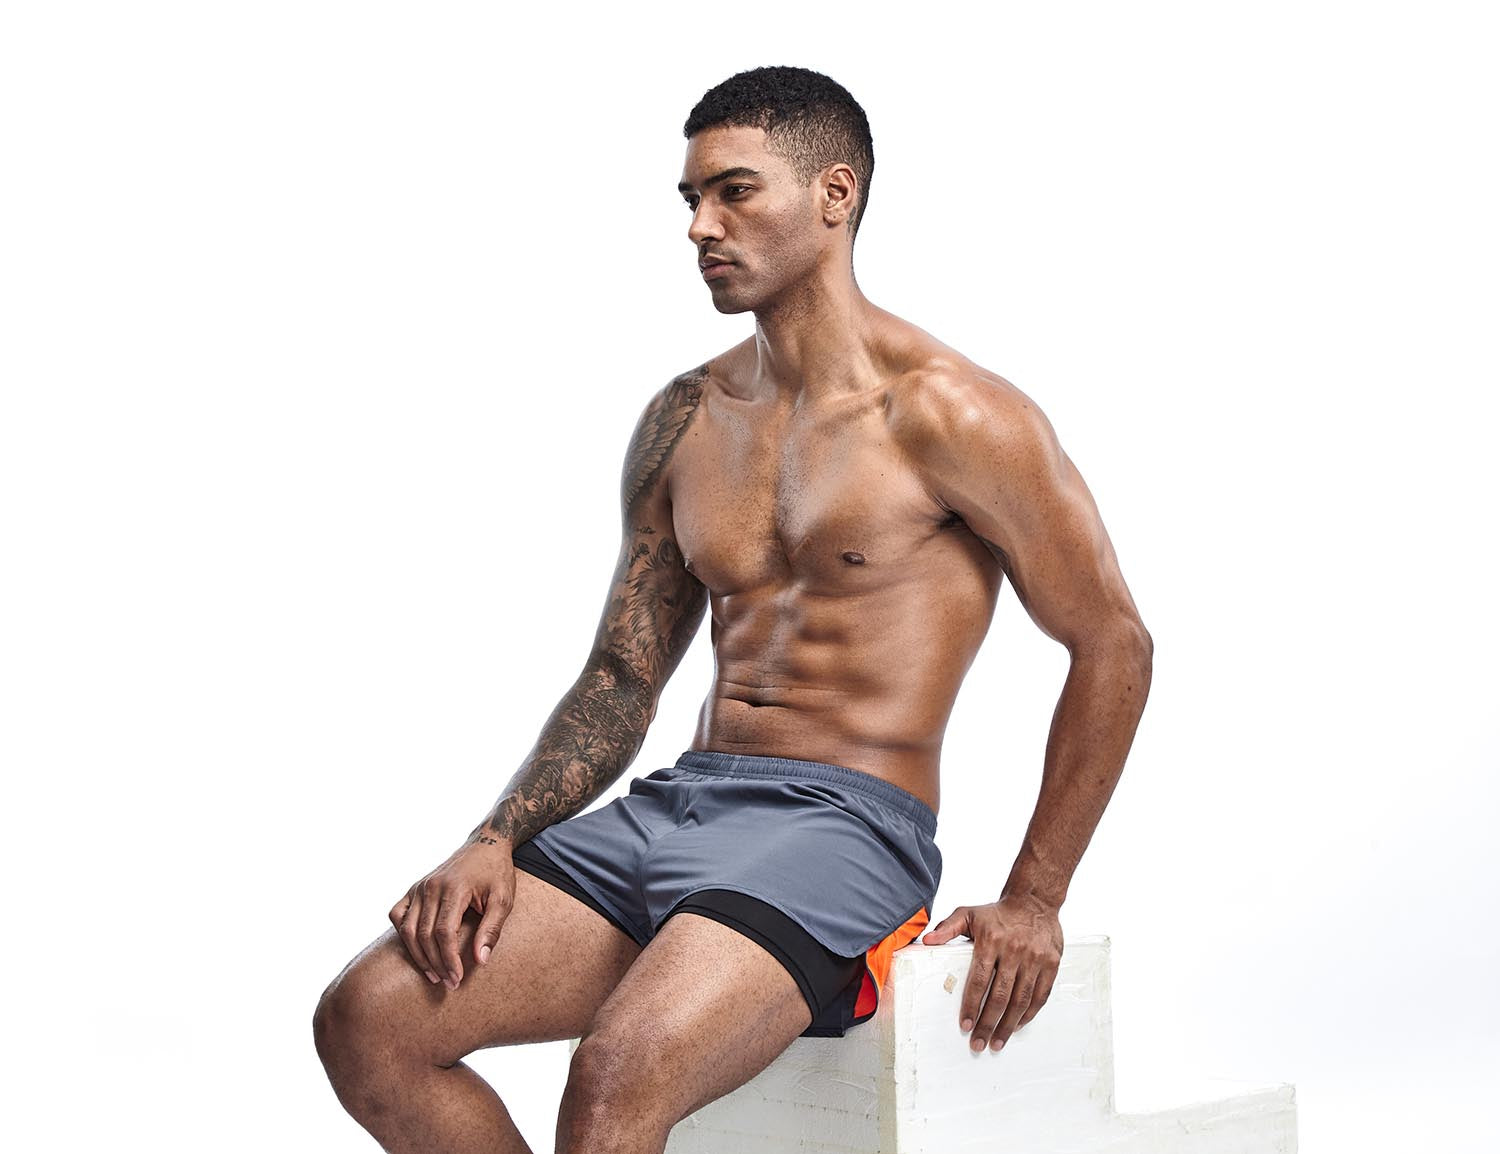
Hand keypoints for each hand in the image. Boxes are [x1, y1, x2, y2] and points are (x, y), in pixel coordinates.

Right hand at [388, 840, 515, 990]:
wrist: (485, 845)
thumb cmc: (496, 873)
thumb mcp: (503, 899)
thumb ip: (492, 929)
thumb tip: (480, 961)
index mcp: (454, 888)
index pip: (444, 933)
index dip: (449, 960)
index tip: (457, 979)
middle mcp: (431, 887)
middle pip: (424, 934)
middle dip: (436, 963)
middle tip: (449, 983)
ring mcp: (419, 887)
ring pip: (407, 929)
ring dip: (418, 956)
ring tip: (434, 975)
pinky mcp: (414, 888)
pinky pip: (397, 914)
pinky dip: (402, 934)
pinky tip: (416, 950)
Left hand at [921, 894, 1062, 1051]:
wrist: (1034, 900)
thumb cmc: (997, 912)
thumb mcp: (968, 913)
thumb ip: (948, 928)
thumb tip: (928, 941)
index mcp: (991, 940)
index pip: (979, 979)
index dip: (971, 1005)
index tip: (964, 1024)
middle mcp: (1014, 950)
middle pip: (1000, 996)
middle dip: (988, 1023)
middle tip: (978, 1043)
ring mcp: (1035, 958)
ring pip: (1021, 1000)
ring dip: (1008, 1025)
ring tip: (997, 1042)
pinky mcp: (1051, 964)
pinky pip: (1040, 995)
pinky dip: (1028, 1014)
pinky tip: (1017, 1025)